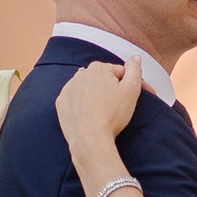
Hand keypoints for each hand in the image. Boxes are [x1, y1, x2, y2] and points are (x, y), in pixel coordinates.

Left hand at [57, 58, 143, 184]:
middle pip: (103, 80)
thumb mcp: (131, 90)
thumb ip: (135, 70)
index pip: (121, 73)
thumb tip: (135, 57)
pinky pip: (76, 101)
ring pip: (88, 89)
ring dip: (97, 97)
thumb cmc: (112, 115)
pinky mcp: (61, 103)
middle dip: (112, 90)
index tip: (135, 99)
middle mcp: (81, 74)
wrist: (89, 139)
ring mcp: (69, 89)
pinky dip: (83, 106)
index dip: (131, 86)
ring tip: (105, 113)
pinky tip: (90, 116)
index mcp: (99, 68)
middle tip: (119, 108)